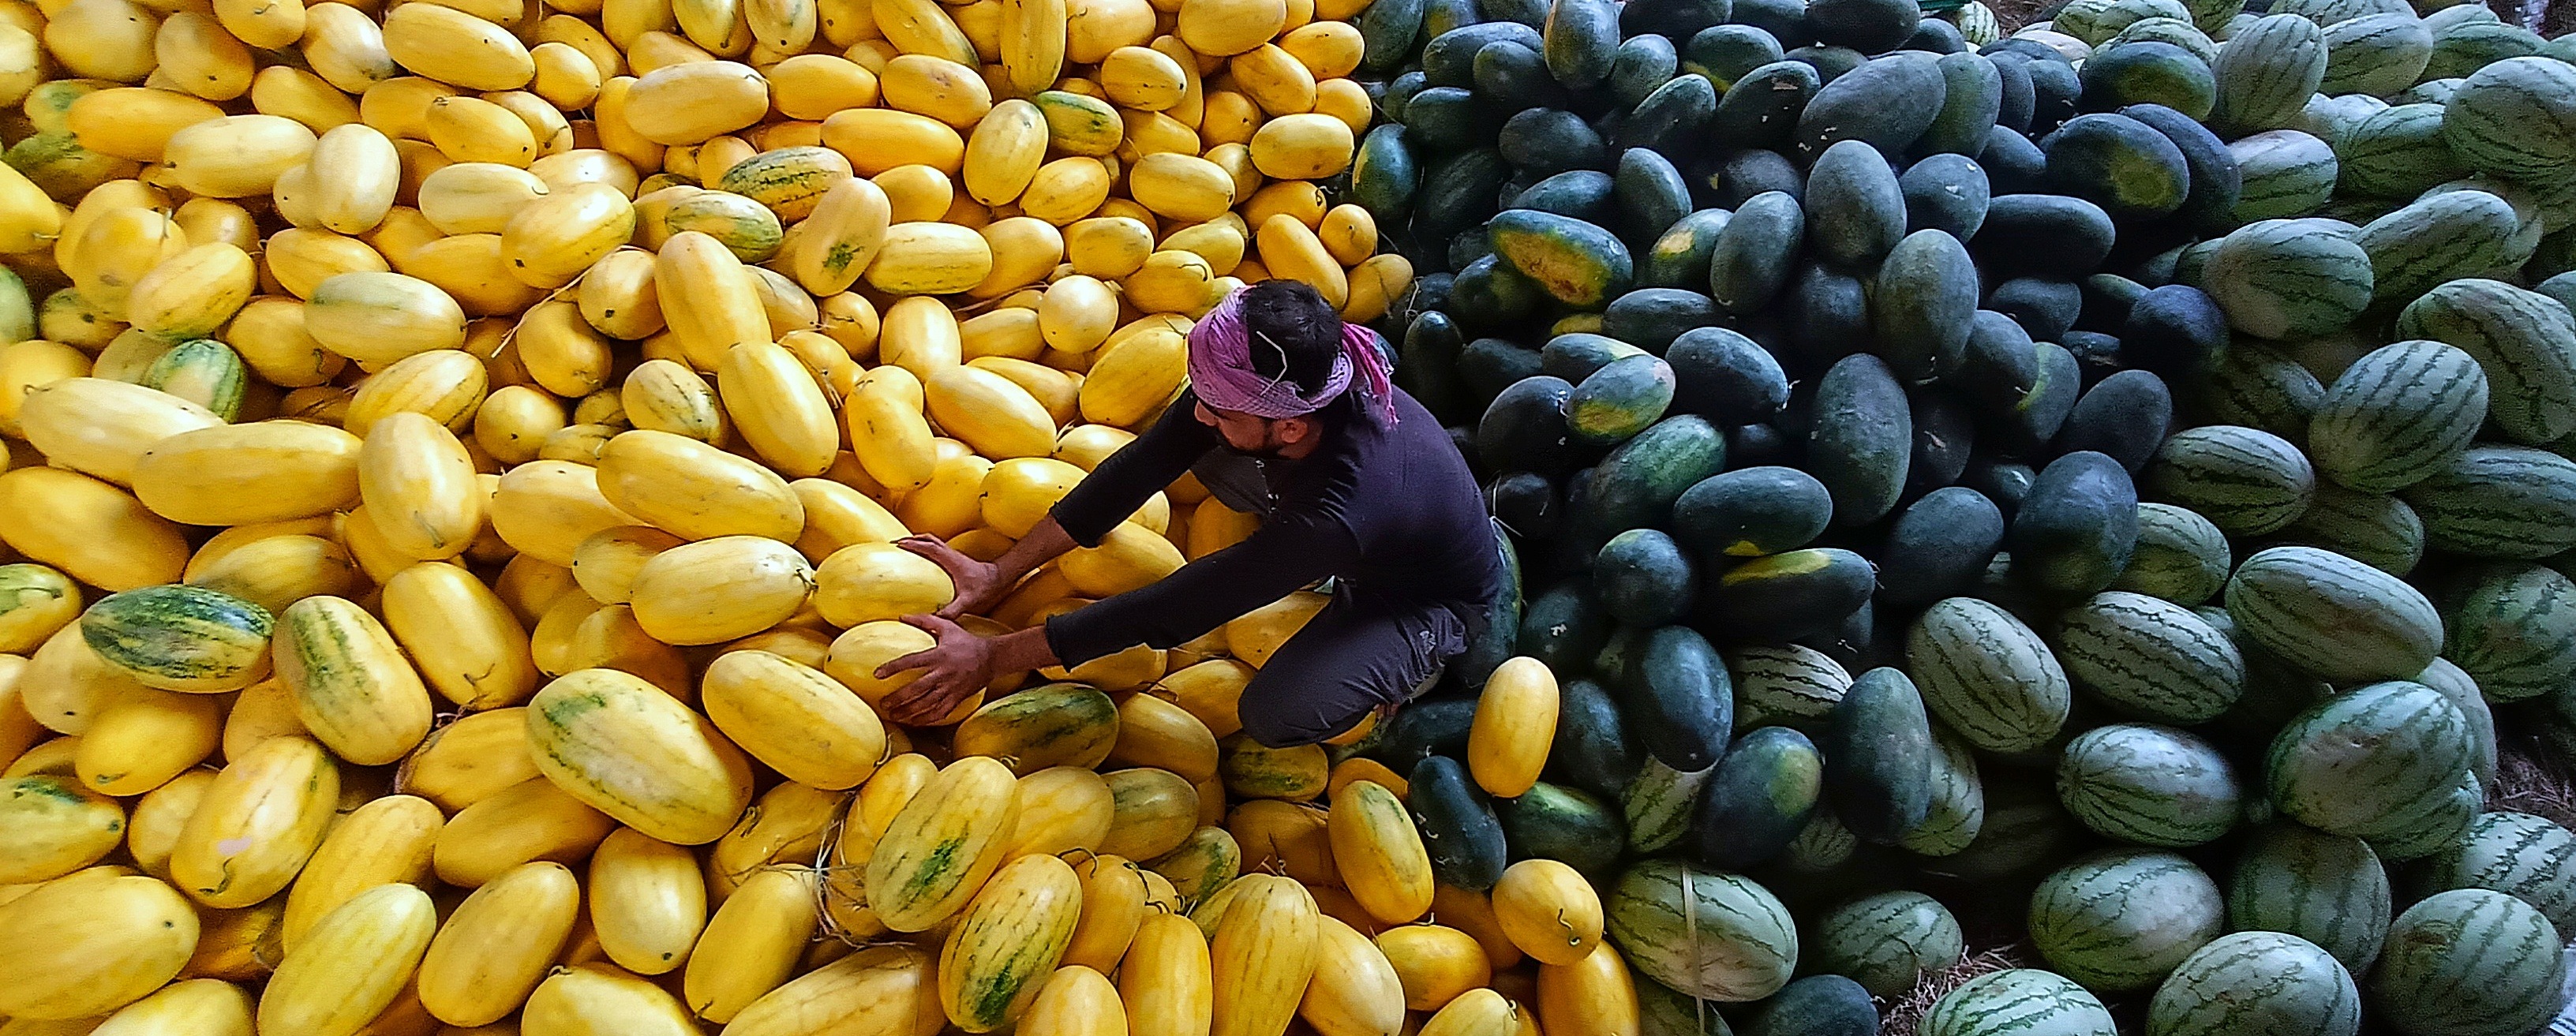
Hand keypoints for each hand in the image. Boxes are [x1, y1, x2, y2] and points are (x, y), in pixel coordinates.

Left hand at [874, 613, 993, 725]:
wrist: (992, 658)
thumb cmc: (967, 641)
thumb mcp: (948, 627)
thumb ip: (925, 620)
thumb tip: (902, 616)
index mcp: (938, 655)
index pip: (911, 661)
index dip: (893, 668)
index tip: (877, 674)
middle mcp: (943, 674)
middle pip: (916, 689)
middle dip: (897, 699)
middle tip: (883, 704)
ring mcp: (951, 688)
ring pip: (926, 705)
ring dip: (908, 712)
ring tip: (894, 716)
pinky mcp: (958, 699)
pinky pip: (940, 713)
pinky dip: (926, 720)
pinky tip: (914, 722)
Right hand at [895, 535, 1004, 618]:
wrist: (1000, 578)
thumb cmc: (985, 587)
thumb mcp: (968, 601)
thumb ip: (953, 610)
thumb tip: (936, 617)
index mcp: (951, 560)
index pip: (929, 547)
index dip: (913, 545)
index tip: (898, 544)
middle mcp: (951, 554)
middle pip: (928, 539)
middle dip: (911, 539)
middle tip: (896, 542)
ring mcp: (953, 554)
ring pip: (933, 541)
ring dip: (919, 540)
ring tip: (905, 545)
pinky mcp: (955, 558)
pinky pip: (937, 548)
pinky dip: (926, 546)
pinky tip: (922, 556)